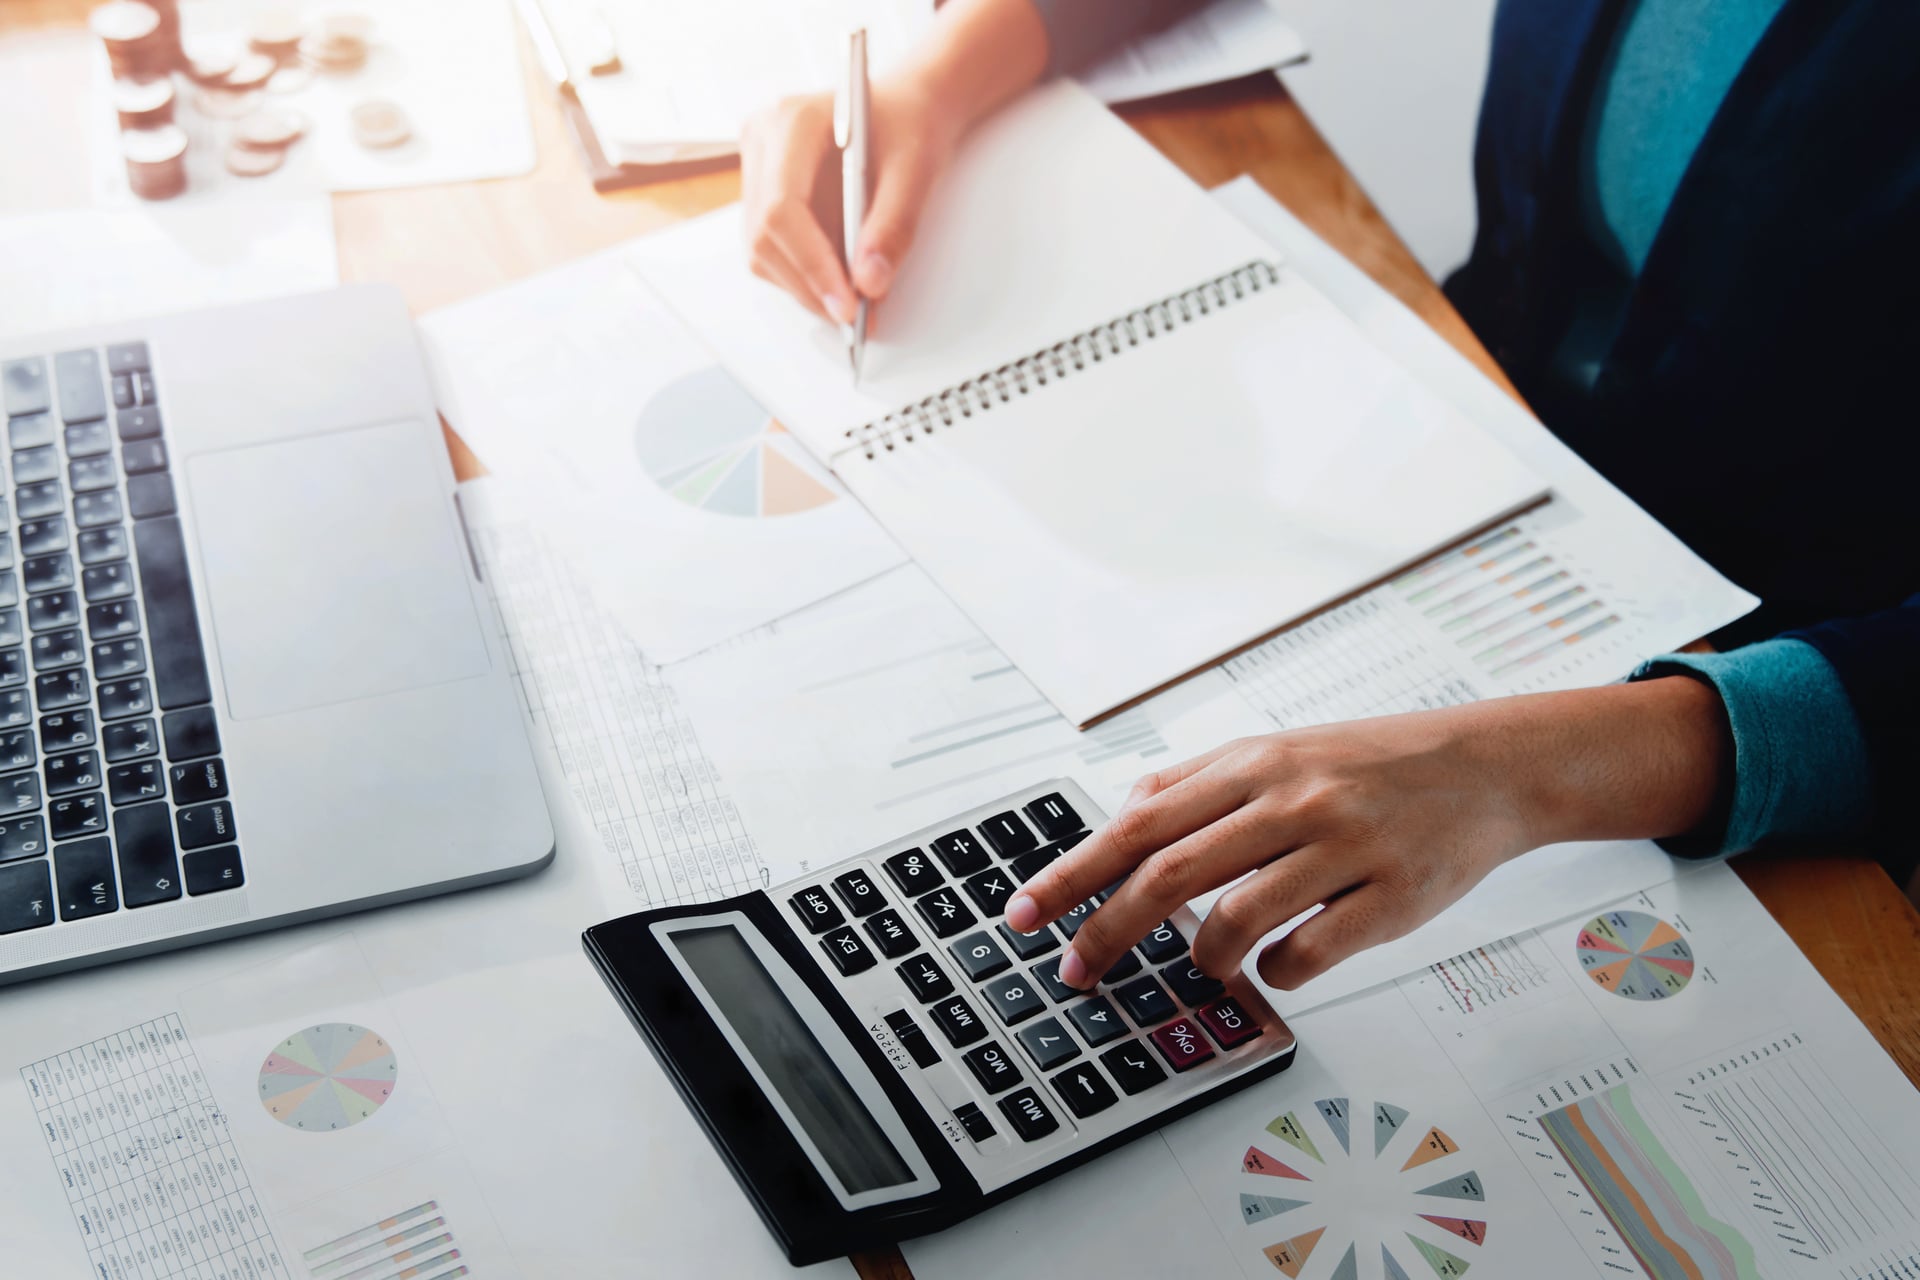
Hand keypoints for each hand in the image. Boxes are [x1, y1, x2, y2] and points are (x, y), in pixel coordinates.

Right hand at [739, 79, 958, 325]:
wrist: (903, 109)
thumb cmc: (908, 125)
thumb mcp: (916, 170)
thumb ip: (894, 226)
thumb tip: (870, 284)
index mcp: (793, 121)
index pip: (782, 208)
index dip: (811, 264)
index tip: (846, 305)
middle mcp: (762, 140)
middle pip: (765, 235)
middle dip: (810, 285)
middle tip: (856, 316)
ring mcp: (755, 167)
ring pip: (762, 249)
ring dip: (805, 285)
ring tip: (854, 302)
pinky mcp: (760, 192)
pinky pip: (771, 248)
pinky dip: (804, 275)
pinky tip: (838, 280)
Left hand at [1002, 679, 1727, 991]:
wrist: (1487, 766)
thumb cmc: (1372, 763)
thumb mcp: (1277, 749)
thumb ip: (1197, 782)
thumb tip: (1121, 817)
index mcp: (1251, 764)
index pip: (1136, 823)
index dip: (1072, 874)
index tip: (1024, 914)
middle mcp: (1290, 799)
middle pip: (1168, 874)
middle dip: (1107, 931)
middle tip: (1075, 971)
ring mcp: (1342, 849)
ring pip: (1236, 921)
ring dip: (1203, 958)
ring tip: (1204, 966)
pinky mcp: (1391, 897)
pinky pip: (1309, 954)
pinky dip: (1278, 972)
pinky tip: (1279, 965)